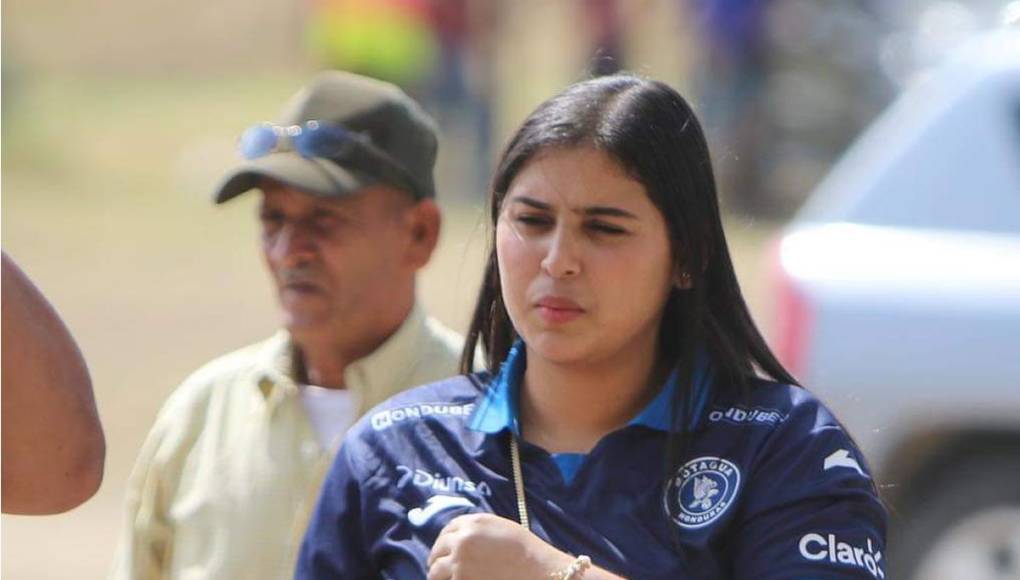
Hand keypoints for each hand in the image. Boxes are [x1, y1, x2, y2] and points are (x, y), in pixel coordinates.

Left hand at [427, 513, 573, 579]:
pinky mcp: (460, 579)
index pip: (448, 529)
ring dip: (437, 575)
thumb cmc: (526, 551)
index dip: (444, 540)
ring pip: (435, 570)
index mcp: (473, 522)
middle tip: (437, 567)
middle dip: (436, 558)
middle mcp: (462, 539)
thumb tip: (463, 539)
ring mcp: (459, 561)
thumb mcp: (501, 529)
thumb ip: (479, 531)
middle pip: (438, 548)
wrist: (536, 570)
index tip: (443, 549)